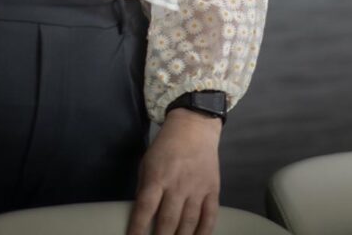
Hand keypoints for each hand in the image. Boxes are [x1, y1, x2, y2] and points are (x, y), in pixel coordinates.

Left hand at [126, 109, 221, 234]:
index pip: (145, 209)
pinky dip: (205, 232)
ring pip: (189, 222)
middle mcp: (177, 185)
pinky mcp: (213, 190)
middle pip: (168, 220)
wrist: (194, 127)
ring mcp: (197, 189)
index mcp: (157, 177)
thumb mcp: (147, 164)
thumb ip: (145, 190)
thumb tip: (142, 216)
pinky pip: (210, 216)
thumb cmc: (165, 147)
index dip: (138, 229)